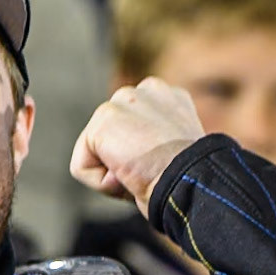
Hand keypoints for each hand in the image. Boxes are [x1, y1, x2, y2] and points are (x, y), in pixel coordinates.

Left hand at [71, 76, 204, 211]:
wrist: (193, 183)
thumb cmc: (189, 182)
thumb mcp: (175, 154)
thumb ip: (153, 143)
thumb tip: (125, 158)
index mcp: (168, 98)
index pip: (131, 133)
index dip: (142, 162)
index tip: (164, 167)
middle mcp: (147, 90)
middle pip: (110, 139)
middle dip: (124, 163)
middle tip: (154, 172)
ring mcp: (124, 100)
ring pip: (94, 152)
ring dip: (114, 174)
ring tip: (143, 173)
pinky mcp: (104, 118)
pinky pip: (82, 166)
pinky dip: (101, 184)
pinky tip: (128, 176)